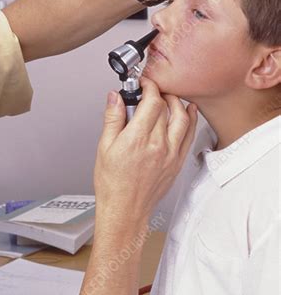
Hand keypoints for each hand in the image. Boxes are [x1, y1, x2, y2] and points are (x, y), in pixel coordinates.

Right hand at [94, 78, 196, 224]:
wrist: (125, 210)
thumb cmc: (112, 184)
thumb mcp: (104, 147)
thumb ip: (112, 118)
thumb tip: (114, 98)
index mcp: (137, 139)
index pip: (151, 101)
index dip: (149, 87)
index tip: (143, 84)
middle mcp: (157, 145)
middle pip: (167, 107)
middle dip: (160, 93)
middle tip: (151, 91)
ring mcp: (171, 154)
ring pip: (183, 118)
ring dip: (177, 103)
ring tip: (169, 98)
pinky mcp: (177, 162)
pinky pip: (190, 135)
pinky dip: (190, 119)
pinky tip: (187, 113)